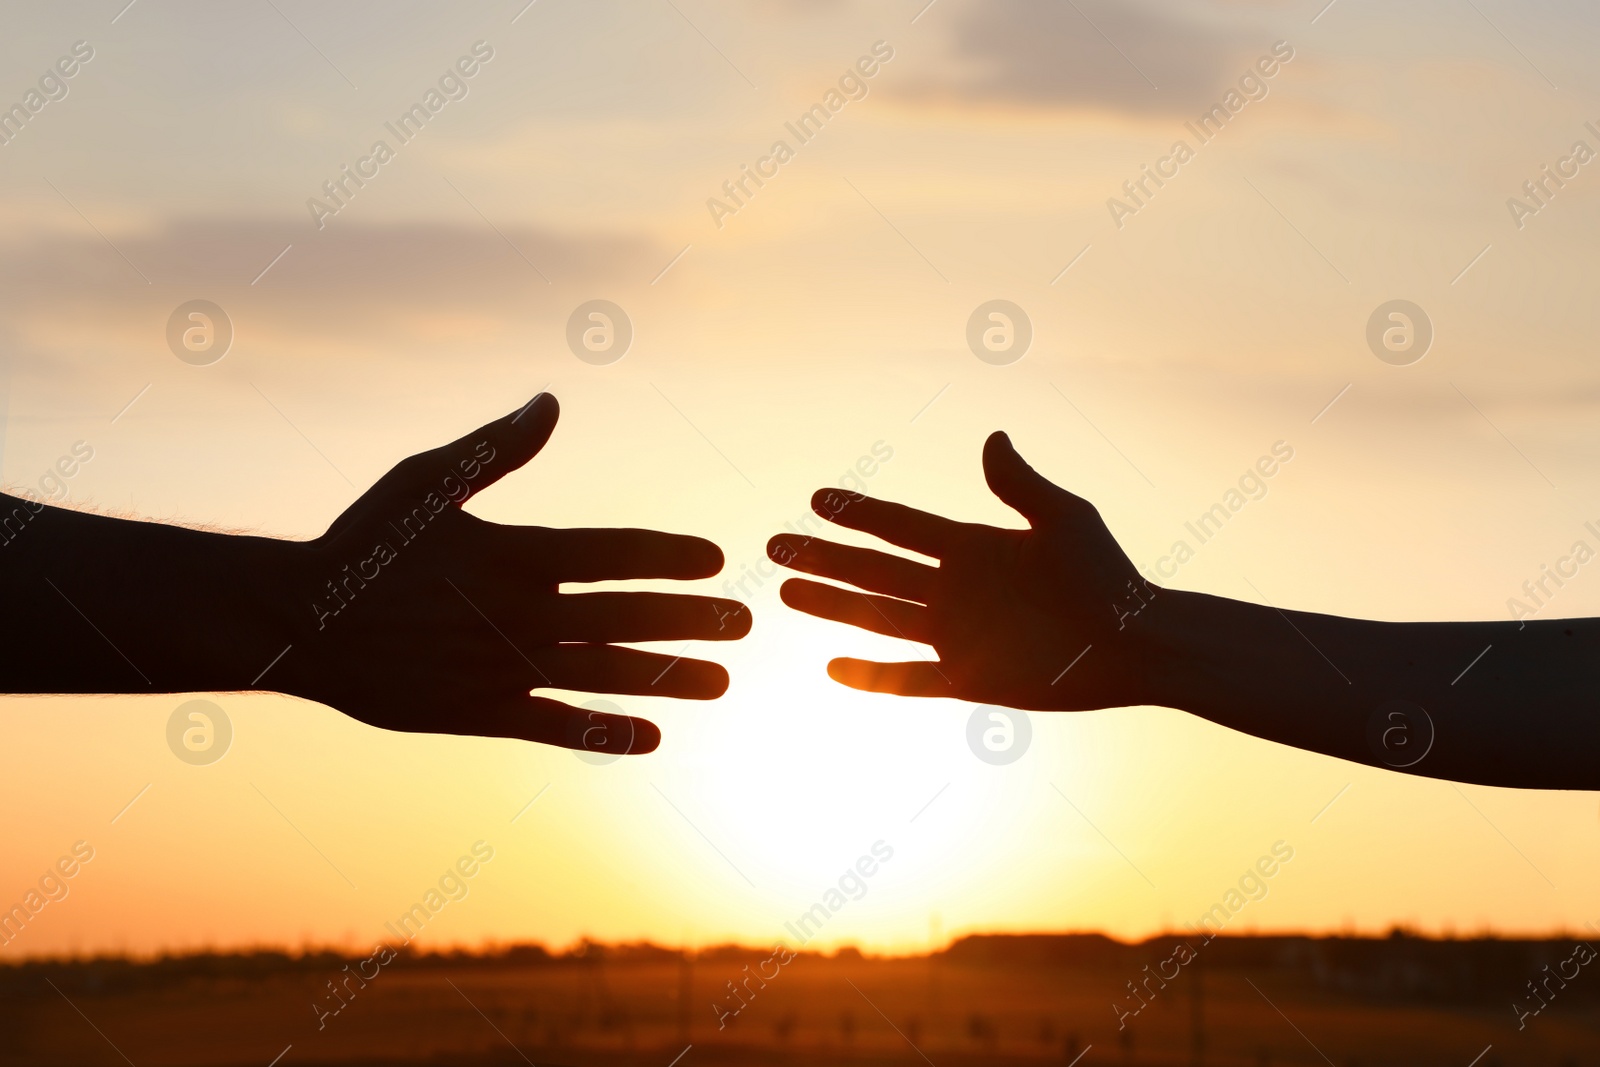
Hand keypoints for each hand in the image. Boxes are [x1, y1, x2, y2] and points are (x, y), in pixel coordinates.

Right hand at [275, 394, 749, 752]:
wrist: (298, 622)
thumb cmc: (364, 541)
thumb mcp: (426, 480)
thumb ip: (496, 449)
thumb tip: (551, 401)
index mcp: (511, 553)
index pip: (613, 552)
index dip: (671, 556)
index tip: (718, 561)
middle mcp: (517, 613)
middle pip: (623, 615)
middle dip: (690, 619)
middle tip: (745, 623)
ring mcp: (500, 667)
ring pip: (602, 673)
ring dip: (667, 678)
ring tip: (722, 682)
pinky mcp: (478, 713)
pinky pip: (554, 726)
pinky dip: (603, 733)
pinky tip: (652, 738)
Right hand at [768, 432, 1151, 710]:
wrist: (1136, 645)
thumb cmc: (1109, 577)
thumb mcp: (1065, 519)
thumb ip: (1021, 485)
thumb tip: (991, 438)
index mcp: (972, 547)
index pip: (899, 528)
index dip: (857, 513)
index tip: (816, 498)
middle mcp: (955, 590)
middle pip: (873, 572)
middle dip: (823, 558)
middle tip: (773, 545)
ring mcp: (957, 636)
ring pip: (878, 619)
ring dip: (831, 606)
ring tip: (784, 594)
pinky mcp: (968, 679)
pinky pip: (908, 680)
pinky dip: (872, 676)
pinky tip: (832, 667)